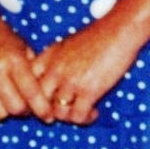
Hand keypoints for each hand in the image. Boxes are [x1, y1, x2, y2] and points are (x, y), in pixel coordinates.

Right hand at [0, 10, 53, 122]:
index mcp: (14, 60)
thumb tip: (45, 97)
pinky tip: (0, 100)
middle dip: (26, 112)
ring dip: (9, 112)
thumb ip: (34, 71)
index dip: (42, 108)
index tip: (49, 117)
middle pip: (15, 108)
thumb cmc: (3, 37)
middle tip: (31, 108)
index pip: (31, 92)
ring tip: (14, 103)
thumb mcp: (24, 48)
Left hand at [31, 17, 145, 125]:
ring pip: (58, 113)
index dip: (33, 96)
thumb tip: (52, 80)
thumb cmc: (100, 34)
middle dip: (48, 112)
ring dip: (70, 117)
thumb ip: (55, 60)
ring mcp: (71, 81)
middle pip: (39, 102)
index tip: (45, 100)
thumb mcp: (69, 42)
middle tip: (61, 113)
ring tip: (80, 114)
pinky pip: (78, 116)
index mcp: (49, 57)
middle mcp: (55, 70)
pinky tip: (93, 113)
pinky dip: (85, 119)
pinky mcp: (89, 90)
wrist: (122, 29)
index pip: (27, 83)